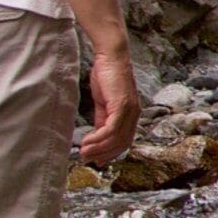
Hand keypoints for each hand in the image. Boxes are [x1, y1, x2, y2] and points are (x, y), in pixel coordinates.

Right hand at [77, 47, 139, 167]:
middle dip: (103, 154)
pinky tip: (87, 141)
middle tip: (87, 159)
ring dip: (98, 149)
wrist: (111, 57)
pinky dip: (99, 138)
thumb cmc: (107, 77)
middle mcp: (134, 115)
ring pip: (116, 139)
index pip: (124, 141)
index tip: (96, 160)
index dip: (110, 153)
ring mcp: (130, 110)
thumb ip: (102, 119)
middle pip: (121, 144)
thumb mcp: (104, 103)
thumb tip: (96, 137)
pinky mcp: (122, 105)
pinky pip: (111, 129)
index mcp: (131, 115)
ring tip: (84, 152)